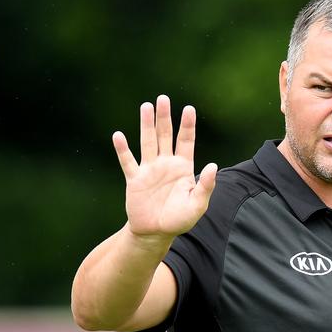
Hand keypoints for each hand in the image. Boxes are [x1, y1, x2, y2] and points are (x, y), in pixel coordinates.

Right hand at [112, 95, 216, 241]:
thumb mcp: (198, 205)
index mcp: (183, 168)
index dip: (187, 125)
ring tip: (146, 107)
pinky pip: (128, 162)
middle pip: (165, 136)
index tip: (189, 109)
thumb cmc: (179, 220)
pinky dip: (123, 150)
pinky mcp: (134, 180)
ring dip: (146, 125)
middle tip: (163, 98)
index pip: (186, 141)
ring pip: (147, 142)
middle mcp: (166, 164)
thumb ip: (206, 186)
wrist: (155, 233)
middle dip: (165, 118)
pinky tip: (118, 136)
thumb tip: (213, 165)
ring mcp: (149, 170)